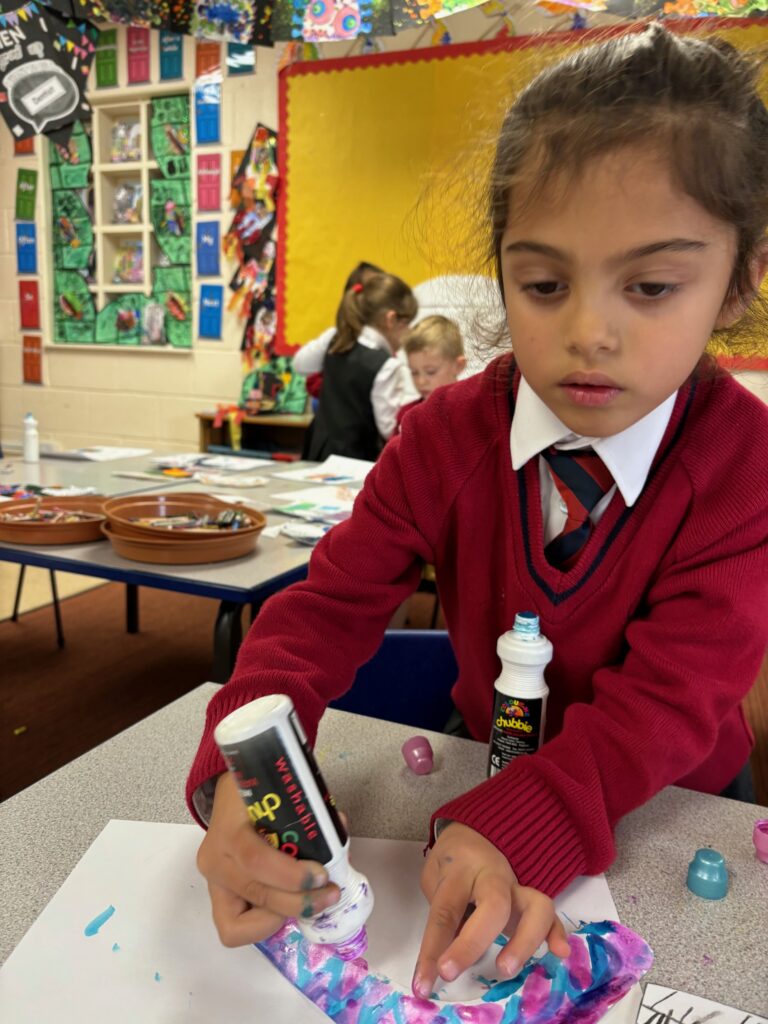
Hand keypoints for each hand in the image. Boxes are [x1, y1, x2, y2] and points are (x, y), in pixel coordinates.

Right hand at [196, 771, 340, 946]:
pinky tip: (286, 907)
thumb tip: (338, 831)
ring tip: (310, 902)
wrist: (230, 797)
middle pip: (256, 894)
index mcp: (229, 829)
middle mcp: (215, 860)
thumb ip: (309, 815)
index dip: (292, 876)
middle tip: (329, 893)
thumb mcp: (283, 795)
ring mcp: (213, 883)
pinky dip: (264, 926)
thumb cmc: (259, 794)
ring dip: (283, 916)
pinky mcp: (217, 899)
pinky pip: (235, 929)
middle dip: (299, 902)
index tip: (322, 874)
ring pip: (242, 922)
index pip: (256, 860)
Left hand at [412, 822, 569, 997]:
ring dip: (523, 942)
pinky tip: (560, 953)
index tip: (423, 983)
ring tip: (505, 970)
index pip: (446, 911)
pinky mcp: (532, 899)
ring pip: (534, 907)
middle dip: (472, 943)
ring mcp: (518, 887)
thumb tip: (442, 963)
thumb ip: (443, 917)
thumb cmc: (451, 863)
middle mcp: (493, 877)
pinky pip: (550, 914)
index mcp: (461, 870)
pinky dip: (557, 933)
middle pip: (492, 905)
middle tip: (450, 973)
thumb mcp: (435, 881)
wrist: (476, 833)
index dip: (433, 948)